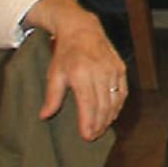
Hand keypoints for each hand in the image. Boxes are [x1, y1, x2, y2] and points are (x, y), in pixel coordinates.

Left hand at [25, 0, 126, 140]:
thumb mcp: (54, 74)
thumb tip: (45, 116)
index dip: (88, 122)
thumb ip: (52, 96)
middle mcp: (100, 73)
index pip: (88, 104)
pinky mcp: (120, 69)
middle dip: (99, 124)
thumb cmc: (66, 53)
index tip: (86, 136)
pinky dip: (118, 105)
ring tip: (101, 129)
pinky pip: (122, 92)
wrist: (83, 30)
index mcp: (81, 74)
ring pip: (115, 101)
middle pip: (103, 106)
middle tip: (93, 136)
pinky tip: (112, 114)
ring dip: (109, 117)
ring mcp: (112, 70)